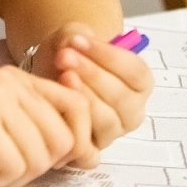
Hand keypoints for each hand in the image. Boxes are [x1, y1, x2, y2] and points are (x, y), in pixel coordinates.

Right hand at [0, 66, 94, 186]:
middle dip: (40, 164)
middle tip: (5, 162)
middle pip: (63, 137)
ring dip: (17, 173)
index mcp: (15, 78)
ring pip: (42, 155)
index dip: (76, 142)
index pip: (78, 106)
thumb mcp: (5, 130)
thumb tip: (90, 153)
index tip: (56, 159)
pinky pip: (15, 166)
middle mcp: (5, 81)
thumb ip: (44, 131)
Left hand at [36, 23, 152, 156]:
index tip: (79, 40)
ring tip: (62, 76)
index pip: (136, 72)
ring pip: (107, 121)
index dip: (108, 56)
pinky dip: (74, 127)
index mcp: (138, 83)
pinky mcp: (92, 150)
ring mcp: (113, 132)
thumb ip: (78, 36)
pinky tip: (60, 106)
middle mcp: (131, 111)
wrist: (48, 73)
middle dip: (92, 74)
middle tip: (65, 56)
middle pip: (122, 97)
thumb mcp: (73, 37)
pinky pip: (88, 147)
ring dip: (84, 97)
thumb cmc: (69, 56)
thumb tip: (74, 43)